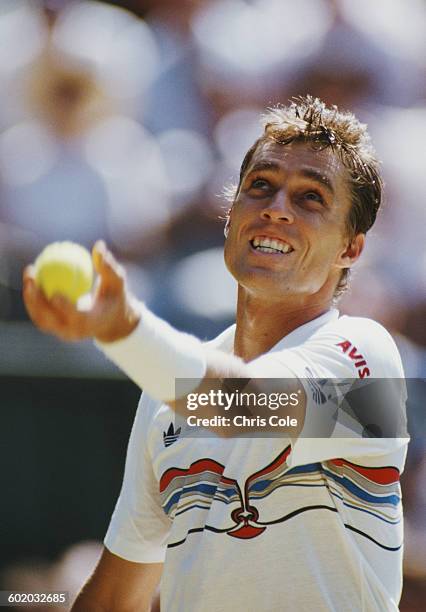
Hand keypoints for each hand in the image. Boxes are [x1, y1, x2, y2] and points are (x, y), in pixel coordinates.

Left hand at [22, 241, 140, 342]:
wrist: (109, 320)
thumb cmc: (114, 297)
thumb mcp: (117, 282)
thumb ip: (108, 267)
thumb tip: (99, 246)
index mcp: (91, 324)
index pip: (76, 318)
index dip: (64, 308)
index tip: (55, 292)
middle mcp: (73, 332)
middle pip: (50, 320)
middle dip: (36, 300)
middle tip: (33, 276)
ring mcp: (61, 332)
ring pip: (40, 317)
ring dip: (30, 296)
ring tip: (30, 272)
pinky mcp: (53, 329)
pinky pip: (38, 313)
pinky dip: (33, 296)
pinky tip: (31, 277)